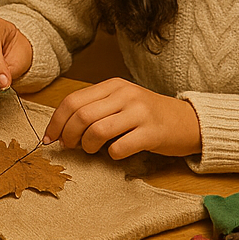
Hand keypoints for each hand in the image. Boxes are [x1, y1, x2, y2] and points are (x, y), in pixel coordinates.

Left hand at [42, 78, 201, 158]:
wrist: (189, 121)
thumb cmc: (148, 115)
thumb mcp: (121, 102)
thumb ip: (94, 109)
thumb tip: (61, 128)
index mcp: (113, 85)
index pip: (73, 100)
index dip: (56, 121)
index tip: (50, 137)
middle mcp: (125, 95)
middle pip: (81, 115)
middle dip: (68, 135)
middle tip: (69, 146)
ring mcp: (140, 113)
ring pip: (97, 130)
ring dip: (87, 145)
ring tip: (91, 149)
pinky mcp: (152, 133)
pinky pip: (119, 147)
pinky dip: (111, 154)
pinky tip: (115, 153)